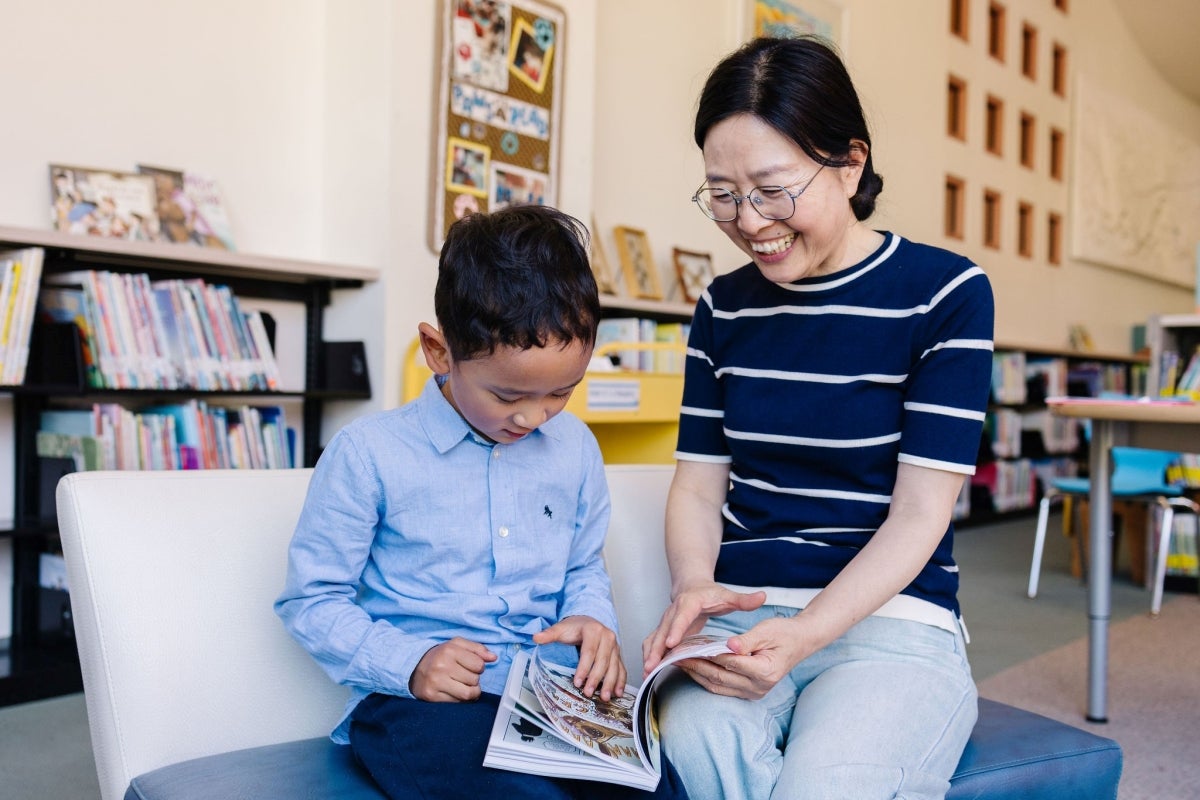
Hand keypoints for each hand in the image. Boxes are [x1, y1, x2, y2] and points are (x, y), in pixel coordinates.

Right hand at [409, 637, 496, 701]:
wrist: (414, 667)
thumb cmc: (440, 656)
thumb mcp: (457, 645)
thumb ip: (477, 649)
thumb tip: (494, 658)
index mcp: (450, 650)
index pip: (479, 665)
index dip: (479, 668)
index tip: (472, 667)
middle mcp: (442, 665)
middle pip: (474, 680)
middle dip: (473, 680)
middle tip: (464, 677)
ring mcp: (436, 682)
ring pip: (467, 694)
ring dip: (470, 692)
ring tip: (464, 686)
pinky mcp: (431, 696)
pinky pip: (456, 703)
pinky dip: (460, 700)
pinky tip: (454, 692)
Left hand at [533, 615, 625, 700]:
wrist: (588, 621)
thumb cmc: (575, 627)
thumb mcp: (561, 628)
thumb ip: (549, 634)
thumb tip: (536, 637)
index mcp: (594, 630)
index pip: (589, 652)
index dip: (584, 668)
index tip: (577, 682)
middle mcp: (608, 637)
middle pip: (603, 660)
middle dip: (596, 678)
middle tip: (588, 693)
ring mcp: (615, 647)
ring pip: (614, 666)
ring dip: (611, 683)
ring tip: (605, 697)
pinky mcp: (618, 655)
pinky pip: (621, 668)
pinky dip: (621, 681)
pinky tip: (618, 693)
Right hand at [641, 582, 765, 675]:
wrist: (691, 586)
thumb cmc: (710, 594)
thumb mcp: (727, 596)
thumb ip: (744, 600)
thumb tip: (763, 597)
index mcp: (688, 603)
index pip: (681, 616)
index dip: (676, 629)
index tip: (671, 643)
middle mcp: (673, 612)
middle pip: (662, 631)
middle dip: (656, 649)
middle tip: (652, 665)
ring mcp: (665, 622)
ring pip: (653, 638)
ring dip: (649, 655)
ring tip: (647, 673)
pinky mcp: (662, 630)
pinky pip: (653, 643)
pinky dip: (650, 656)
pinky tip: (650, 671)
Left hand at [677, 615, 813, 699]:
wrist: (799, 642)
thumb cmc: (784, 633)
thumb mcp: (767, 630)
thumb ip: (746, 640)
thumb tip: (729, 645)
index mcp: (766, 671)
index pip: (731, 662)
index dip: (709, 654)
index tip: (690, 646)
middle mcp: (759, 687)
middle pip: (720, 677)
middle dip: (696, 665)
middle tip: (676, 654)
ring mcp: (754, 692)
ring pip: (717, 686)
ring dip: (696, 674)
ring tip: (678, 661)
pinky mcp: (748, 693)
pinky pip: (722, 688)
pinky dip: (705, 678)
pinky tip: (692, 668)